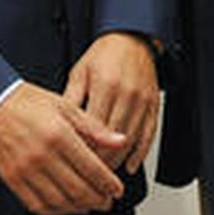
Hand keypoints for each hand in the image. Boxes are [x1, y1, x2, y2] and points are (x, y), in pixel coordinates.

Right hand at [0, 83, 125, 214]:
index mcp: (58, 134)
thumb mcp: (66, 106)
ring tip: (89, 205)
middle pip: (78, 189)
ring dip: (79, 208)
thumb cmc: (28, 102)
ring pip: (59, 201)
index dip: (109, 184)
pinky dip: (55, 211)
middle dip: (98, 199)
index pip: (92, 168)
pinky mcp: (11, 178)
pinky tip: (65, 206)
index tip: (117, 189)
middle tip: (107, 201)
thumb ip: (95, 127)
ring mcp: (24, 169)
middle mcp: (41, 155)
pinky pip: (37, 205)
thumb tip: (121, 141)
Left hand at [64, 33, 160, 173]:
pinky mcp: (154, 106)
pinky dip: (140, 155)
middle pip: (114, 138)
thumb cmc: (104, 55)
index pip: (95, 126)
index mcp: (106, 85)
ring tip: (105, 175)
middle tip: (89, 175)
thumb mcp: (80, 72)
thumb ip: (71, 99)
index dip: (86, 146)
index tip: (76, 161)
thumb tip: (59, 124)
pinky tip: (130, 166)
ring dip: (119, 161)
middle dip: (101, 160)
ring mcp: (143, 101)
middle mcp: (127, 94)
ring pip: (131, 141)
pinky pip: (149, 136)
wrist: (132, 39)